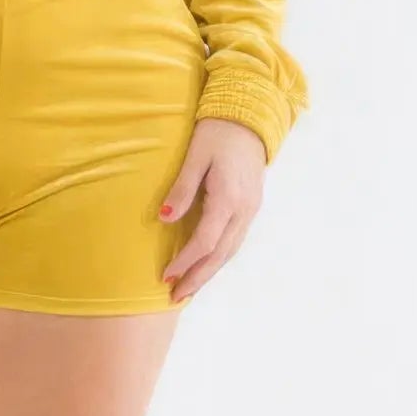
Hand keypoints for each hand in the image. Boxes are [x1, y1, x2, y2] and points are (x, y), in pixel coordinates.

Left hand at [158, 118, 265, 302]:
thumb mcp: (195, 157)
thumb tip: (165, 219)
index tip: (165, 277)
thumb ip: (182, 189)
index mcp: (229, 199)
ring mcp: (251, 210)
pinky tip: (205, 266)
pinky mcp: (251, 207)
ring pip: (230, 251)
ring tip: (187, 289)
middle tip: (175, 297)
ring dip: (208, 273)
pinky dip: (218, 258)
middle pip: (220, 255)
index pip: (205, 242)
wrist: (249, 118)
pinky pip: (234, 241)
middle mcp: (244, 210)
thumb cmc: (217, 133)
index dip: (185, 262)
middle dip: (197, 278)